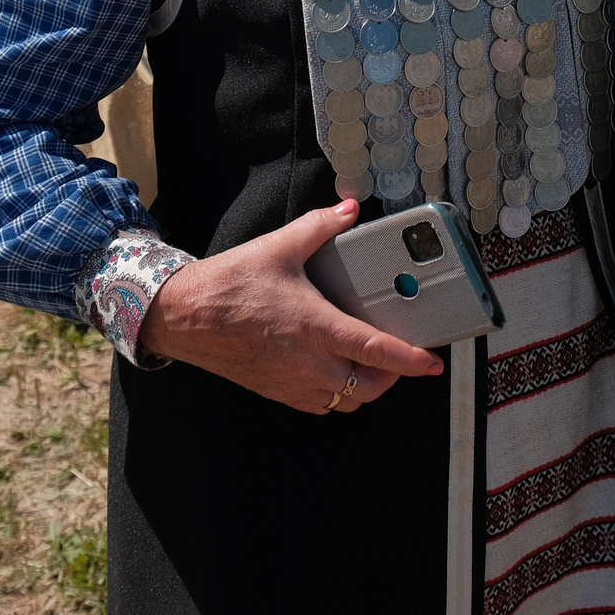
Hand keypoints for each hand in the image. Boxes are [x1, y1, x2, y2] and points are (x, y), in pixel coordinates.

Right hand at [134, 199, 443, 413]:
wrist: (183, 316)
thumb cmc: (228, 284)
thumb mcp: (280, 246)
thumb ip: (320, 226)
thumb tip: (348, 209)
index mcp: (315, 326)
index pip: (376, 352)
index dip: (410, 361)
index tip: (432, 362)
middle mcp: (307, 362)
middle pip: (368, 388)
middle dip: (392, 377)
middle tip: (400, 355)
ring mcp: (291, 382)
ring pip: (345, 402)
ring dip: (365, 389)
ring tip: (370, 363)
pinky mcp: (275, 391)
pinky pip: (319, 405)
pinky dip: (336, 396)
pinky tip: (334, 371)